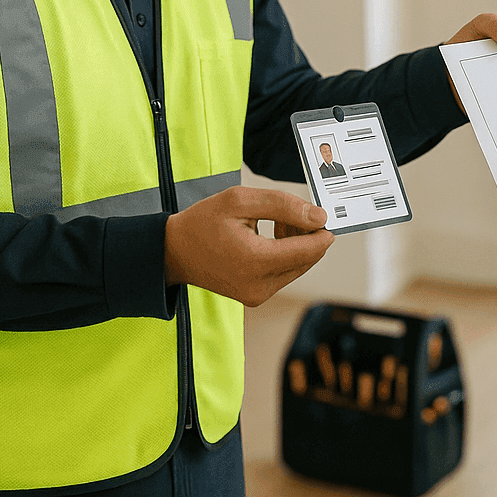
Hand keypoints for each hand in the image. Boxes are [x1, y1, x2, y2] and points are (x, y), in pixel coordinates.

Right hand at [164, 186, 332, 305]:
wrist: (174, 252)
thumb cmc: (203, 223)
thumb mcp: (241, 201)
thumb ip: (283, 205)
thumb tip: (319, 217)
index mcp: (256, 262)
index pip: (310, 249)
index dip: (322, 230)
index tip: (322, 212)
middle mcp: (260, 285)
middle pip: (307, 258)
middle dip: (306, 234)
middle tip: (287, 212)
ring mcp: (258, 295)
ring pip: (298, 265)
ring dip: (295, 243)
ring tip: (274, 221)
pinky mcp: (256, 296)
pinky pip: (284, 273)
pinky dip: (284, 254)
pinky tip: (268, 237)